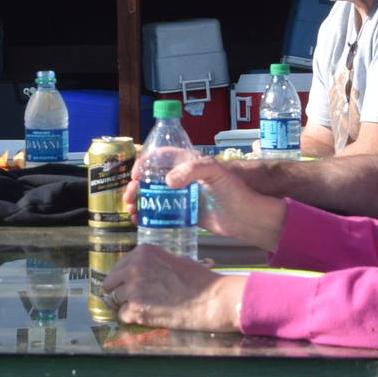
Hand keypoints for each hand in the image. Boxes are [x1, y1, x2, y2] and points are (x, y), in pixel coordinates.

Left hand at [101, 244, 245, 331]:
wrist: (212, 300)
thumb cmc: (199, 281)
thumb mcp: (174, 260)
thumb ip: (151, 264)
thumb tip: (136, 273)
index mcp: (143, 252)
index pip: (118, 266)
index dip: (124, 278)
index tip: (132, 285)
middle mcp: (134, 267)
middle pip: (111, 283)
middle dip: (121, 291)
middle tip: (137, 299)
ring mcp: (133, 288)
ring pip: (115, 300)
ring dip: (128, 305)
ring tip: (149, 307)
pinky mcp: (136, 309)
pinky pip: (122, 316)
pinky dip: (133, 318)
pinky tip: (150, 316)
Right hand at [119, 157, 286, 248]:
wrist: (248, 218)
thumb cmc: (235, 191)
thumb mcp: (216, 172)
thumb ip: (193, 170)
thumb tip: (167, 181)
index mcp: (189, 163)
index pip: (160, 156)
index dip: (144, 163)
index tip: (135, 176)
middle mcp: (183, 177)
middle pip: (152, 177)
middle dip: (136, 186)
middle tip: (129, 197)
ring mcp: (183, 196)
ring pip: (153, 195)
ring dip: (139, 200)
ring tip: (131, 210)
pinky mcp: (185, 213)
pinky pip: (161, 211)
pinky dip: (148, 214)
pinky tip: (139, 220)